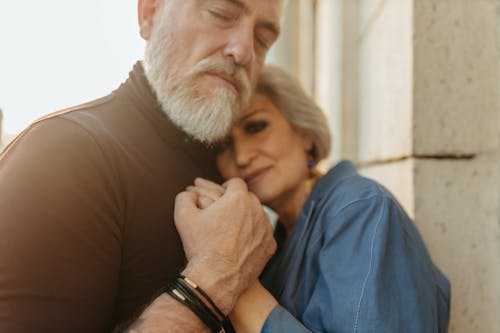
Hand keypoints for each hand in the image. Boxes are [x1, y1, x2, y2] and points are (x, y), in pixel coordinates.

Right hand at [174, 178, 275, 312]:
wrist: (216, 278)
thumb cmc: (199, 246)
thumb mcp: (183, 216)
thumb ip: (185, 196)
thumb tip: (190, 192)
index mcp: (238, 198)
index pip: (235, 183)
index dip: (227, 187)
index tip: (221, 194)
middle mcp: (257, 210)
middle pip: (249, 197)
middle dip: (238, 201)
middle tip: (226, 209)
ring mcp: (266, 229)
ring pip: (258, 215)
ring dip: (248, 216)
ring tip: (234, 225)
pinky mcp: (271, 246)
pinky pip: (264, 233)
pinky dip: (255, 234)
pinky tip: (243, 240)